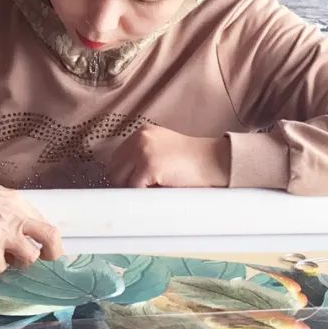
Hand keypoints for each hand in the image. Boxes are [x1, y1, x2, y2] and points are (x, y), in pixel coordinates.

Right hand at [0, 161, 63, 274]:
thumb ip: (11, 211)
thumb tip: (20, 228)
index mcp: (18, 203)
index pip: (46, 224)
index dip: (48, 242)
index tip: (45, 250)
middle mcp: (16, 218)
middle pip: (51, 239)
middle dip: (51, 255)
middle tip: (41, 262)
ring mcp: (3, 234)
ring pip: (28, 260)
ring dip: (15, 263)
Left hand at [108, 125, 229, 187]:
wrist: (213, 160)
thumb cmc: (193, 159)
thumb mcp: (164, 147)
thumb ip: (144, 154)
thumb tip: (125, 176)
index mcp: (142, 133)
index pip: (117, 157)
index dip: (122, 173)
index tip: (126, 184)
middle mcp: (139, 139)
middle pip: (114, 168)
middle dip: (123, 182)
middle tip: (138, 192)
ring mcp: (142, 152)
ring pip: (120, 179)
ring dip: (132, 189)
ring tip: (150, 191)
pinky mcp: (148, 167)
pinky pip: (133, 189)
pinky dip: (142, 195)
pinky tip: (156, 192)